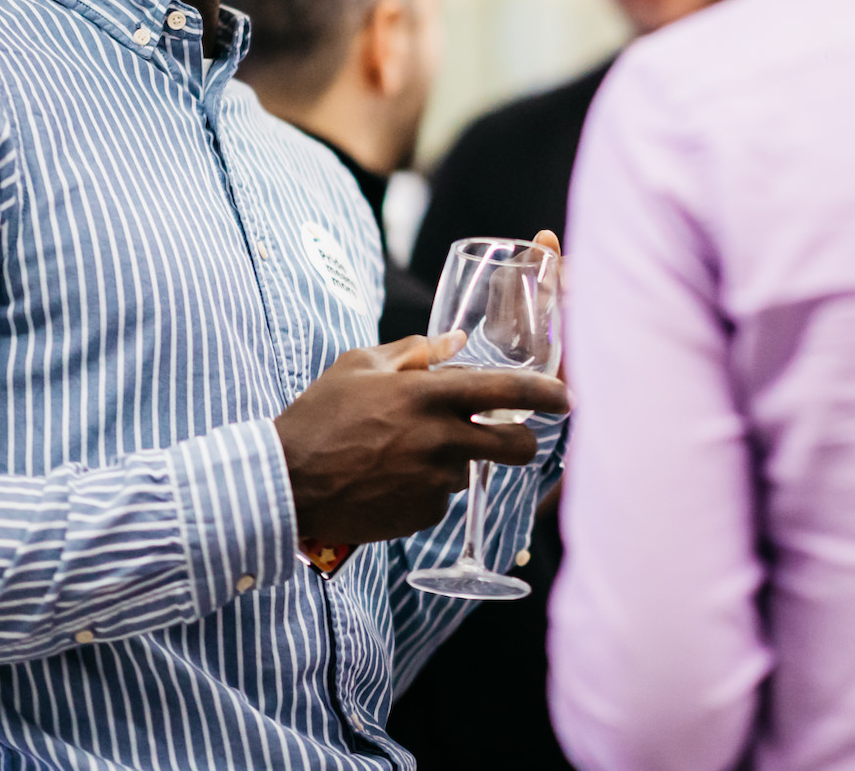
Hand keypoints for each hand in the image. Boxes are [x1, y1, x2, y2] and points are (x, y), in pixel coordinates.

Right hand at [274, 230, 570, 546]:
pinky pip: (441, 498)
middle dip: (524, 442)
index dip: (548, 393)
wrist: (287, 483)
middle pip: (516, 446)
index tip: (567, 397)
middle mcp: (441, 439)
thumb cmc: (320, 415)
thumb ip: (416, 350)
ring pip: (470, 469)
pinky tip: (390, 479)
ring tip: (405, 455)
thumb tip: (456, 340)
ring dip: (455, 461)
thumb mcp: (360, 365)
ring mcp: (434, 481)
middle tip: (512, 437)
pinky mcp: (423, 515)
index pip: (509, 390)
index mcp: (429, 394)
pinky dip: (426, 488)